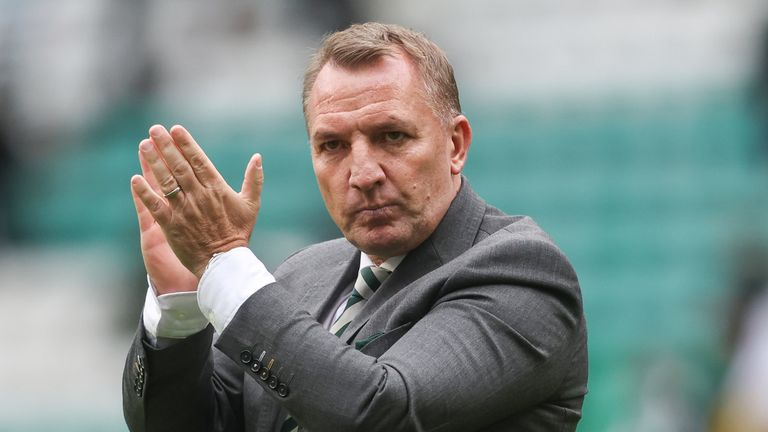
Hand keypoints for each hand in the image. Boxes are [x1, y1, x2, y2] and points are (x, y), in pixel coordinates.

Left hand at [130, 124, 263, 279]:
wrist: (224, 262)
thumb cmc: (238, 233)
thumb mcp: (251, 205)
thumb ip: (254, 180)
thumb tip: (257, 157)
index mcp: (217, 189)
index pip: (199, 161)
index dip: (186, 144)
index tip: (176, 129)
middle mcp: (199, 196)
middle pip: (179, 166)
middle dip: (166, 146)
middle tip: (154, 129)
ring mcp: (184, 210)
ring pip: (166, 181)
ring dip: (153, 162)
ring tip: (143, 145)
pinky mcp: (171, 225)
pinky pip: (155, 206)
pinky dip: (145, 192)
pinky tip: (135, 179)